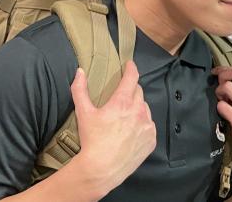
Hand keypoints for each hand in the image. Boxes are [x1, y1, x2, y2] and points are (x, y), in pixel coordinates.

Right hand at [71, 61, 155, 192]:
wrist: (103, 168)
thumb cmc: (92, 139)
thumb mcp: (83, 112)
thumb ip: (80, 89)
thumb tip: (79, 71)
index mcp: (122, 102)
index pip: (131, 78)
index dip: (131, 68)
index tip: (130, 64)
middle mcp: (138, 111)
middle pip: (139, 91)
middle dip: (131, 89)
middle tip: (122, 94)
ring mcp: (147, 126)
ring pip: (145, 108)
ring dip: (137, 106)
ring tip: (126, 114)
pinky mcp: (151, 140)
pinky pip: (149, 125)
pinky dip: (142, 123)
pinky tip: (132, 130)